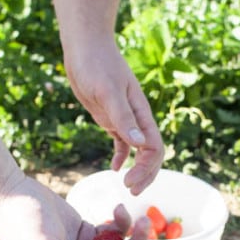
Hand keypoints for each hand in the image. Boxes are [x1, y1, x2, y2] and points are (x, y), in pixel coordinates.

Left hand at [63, 37, 163, 194]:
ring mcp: (124, 118)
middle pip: (151, 153)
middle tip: (131, 191)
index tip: (129, 182)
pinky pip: (121, 142)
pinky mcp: (111, 117)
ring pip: (138, 150)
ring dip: (137, 168)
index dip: (146, 168)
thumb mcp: (108, 91)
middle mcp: (136, 118)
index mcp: (141, 113)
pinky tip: (114, 168)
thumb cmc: (97, 65)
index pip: (154, 147)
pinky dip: (121, 156)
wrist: (85, 48)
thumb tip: (140, 145)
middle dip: (146, 173)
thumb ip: (123, 117)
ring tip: (127, 185)